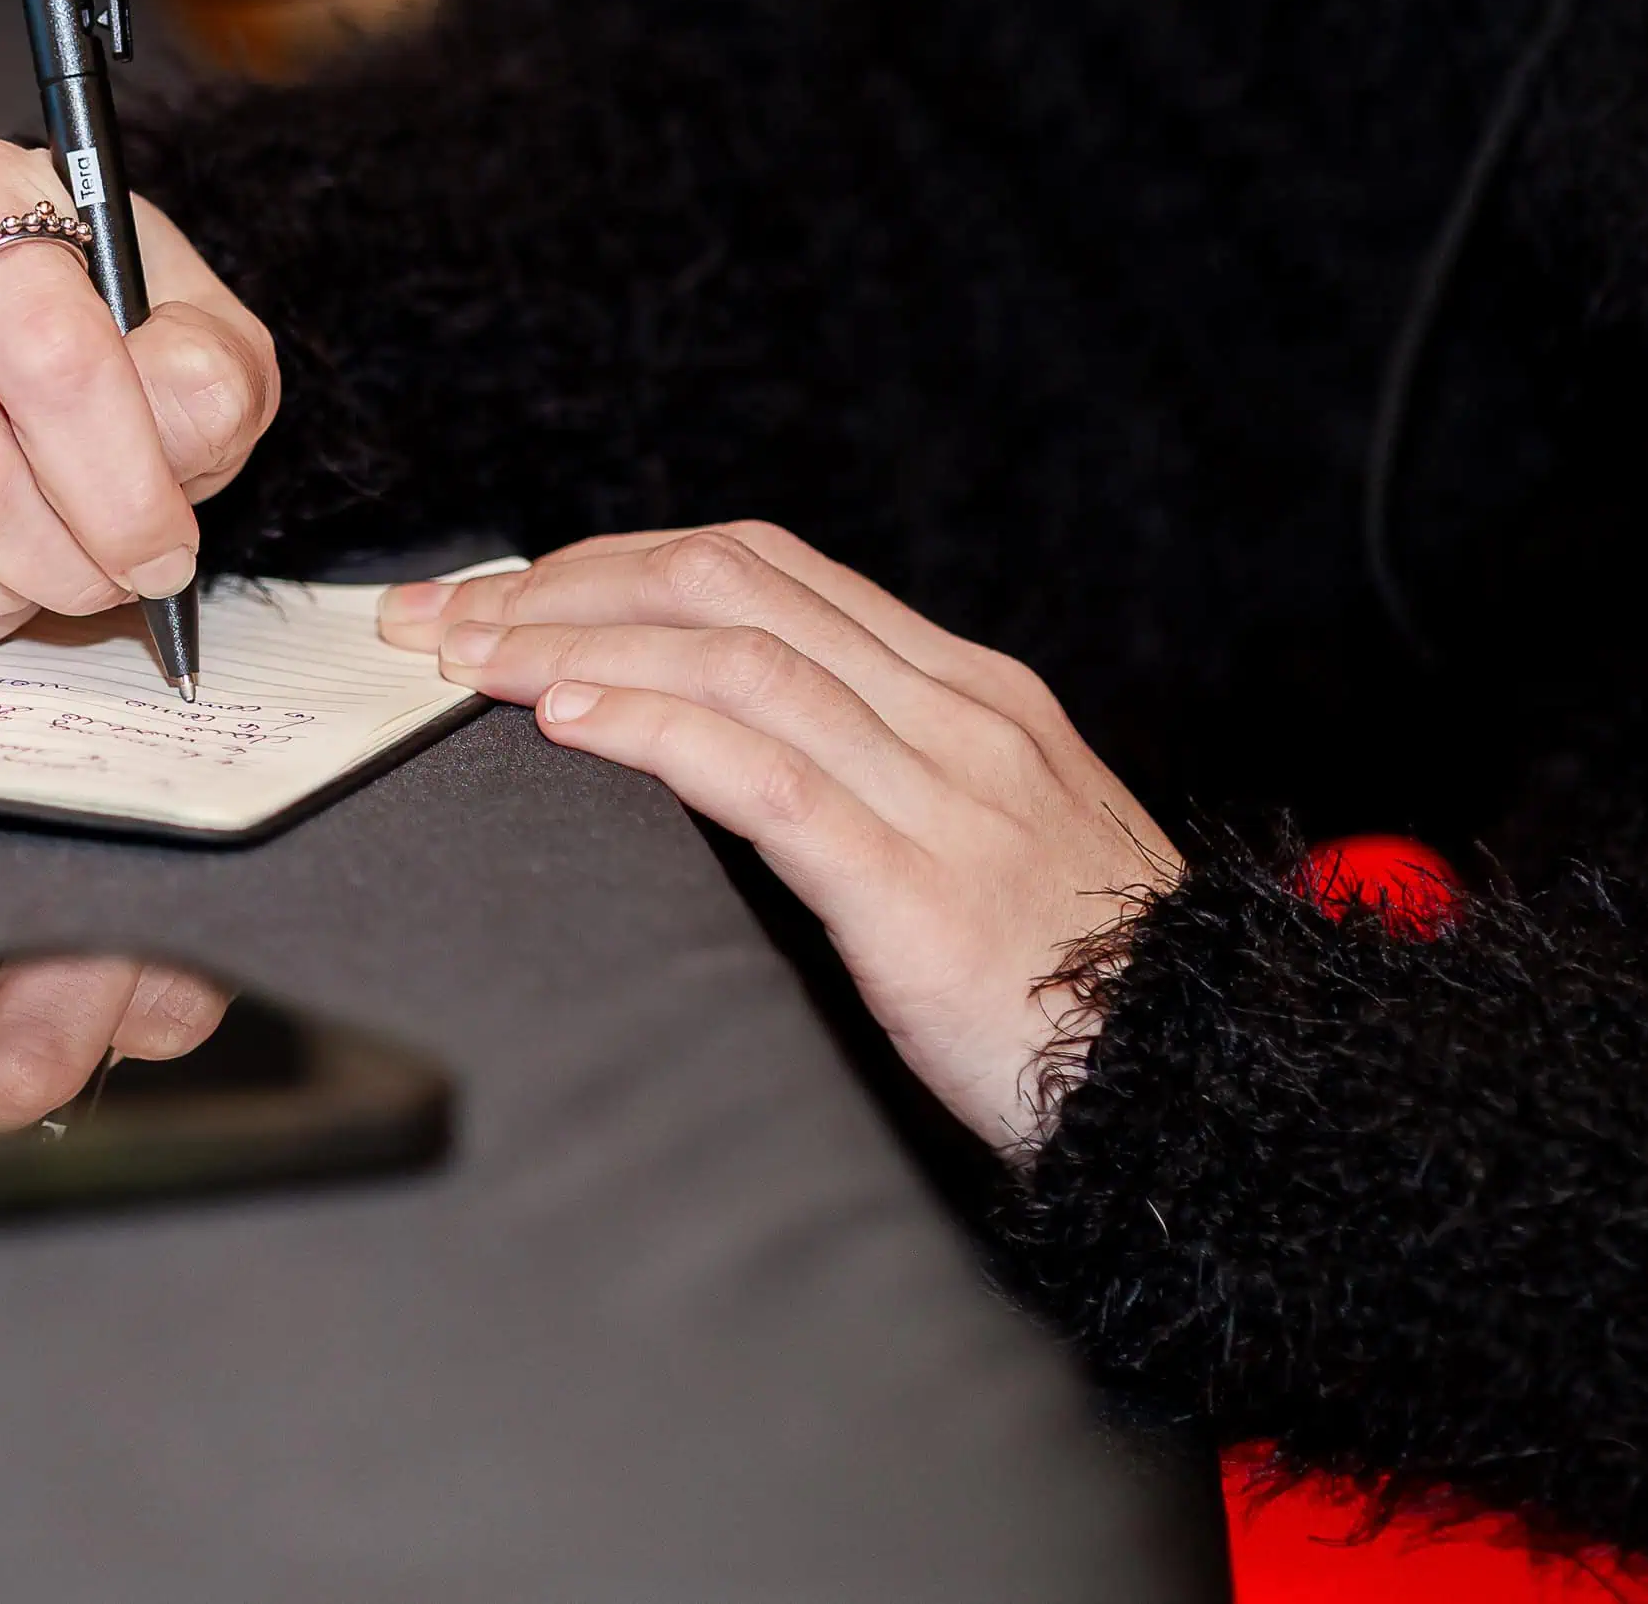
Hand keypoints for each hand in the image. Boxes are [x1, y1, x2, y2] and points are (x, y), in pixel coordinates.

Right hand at [0, 136, 278, 659]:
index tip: (166, 544)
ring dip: (13, 587)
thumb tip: (163, 451)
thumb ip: (202, 377)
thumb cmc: (100, 325)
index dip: (121, 478)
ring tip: (57, 549)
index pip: (47, 353)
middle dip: (67, 556)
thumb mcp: (192, 325)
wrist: (5, 335)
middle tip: (123, 569)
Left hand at [388, 523, 1179, 1156]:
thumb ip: (871, 777)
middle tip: (439, 617)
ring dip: (575, 640)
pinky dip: (654, 728)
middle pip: (730, 584)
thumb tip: (717, 742)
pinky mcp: (917, 887)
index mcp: (965, 692)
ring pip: (734, 655)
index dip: (616, 562)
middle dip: (566, 583)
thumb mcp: (975, 843)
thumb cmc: (1079, 987)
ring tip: (466, 657)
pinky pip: (766, 775)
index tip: (503, 589)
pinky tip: (567, 719)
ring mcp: (942, 791)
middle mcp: (954, 714)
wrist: (1208, 1084)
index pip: (765, 571)